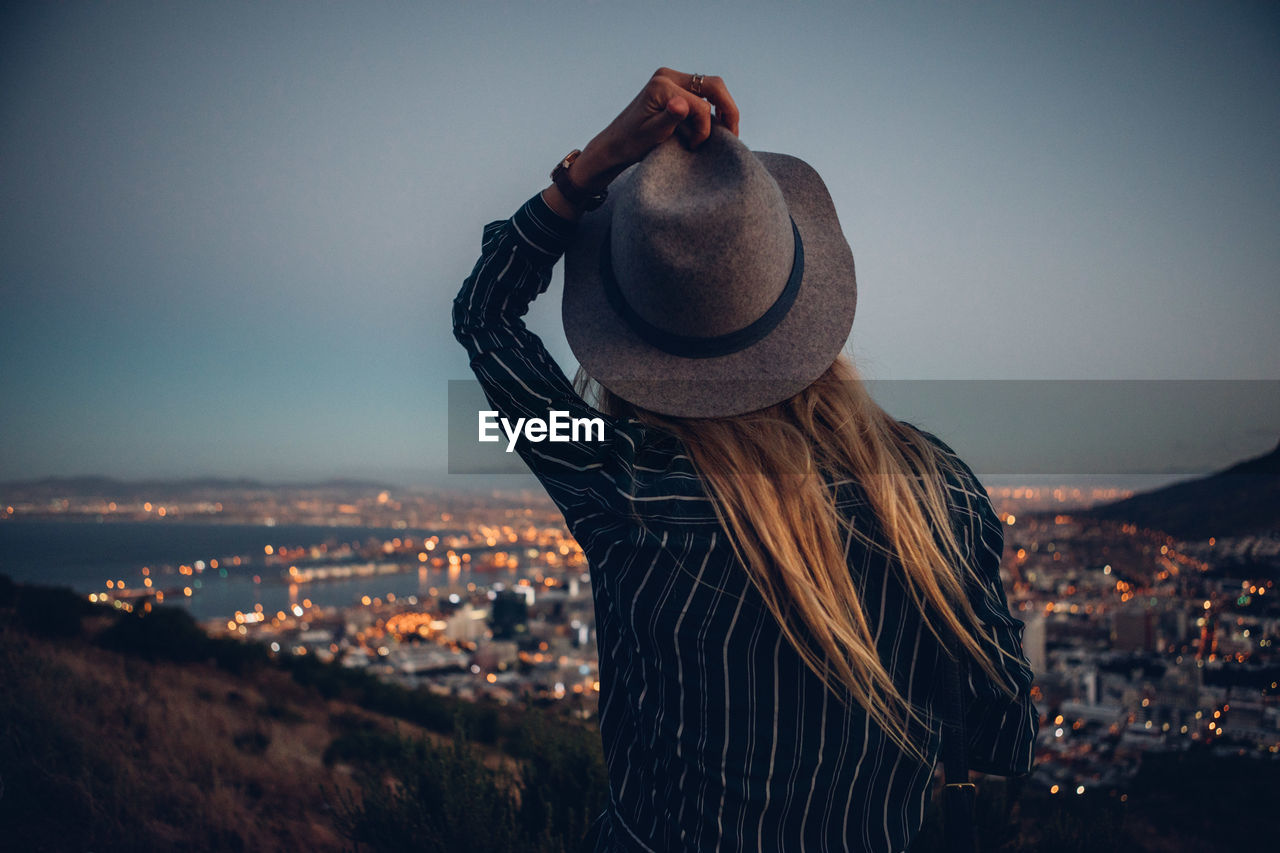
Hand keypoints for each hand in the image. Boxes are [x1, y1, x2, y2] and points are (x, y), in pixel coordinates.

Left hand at [571, 68, 739, 191]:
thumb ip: (668, 117)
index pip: (700, 104)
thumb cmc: (630, 143)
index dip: (704, 128)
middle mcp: (668, 76)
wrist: (614, 144)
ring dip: (722, 109)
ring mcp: (672, 79)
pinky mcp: (674, 88)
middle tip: (733, 133)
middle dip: (728, 109)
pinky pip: (703, 94)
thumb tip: (681, 103)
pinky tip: (714, 126)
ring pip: (711, 88)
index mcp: (661, 85)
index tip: (694, 146)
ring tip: (726, 132)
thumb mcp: (650, 134)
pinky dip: (712, 109)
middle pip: (713, 85)